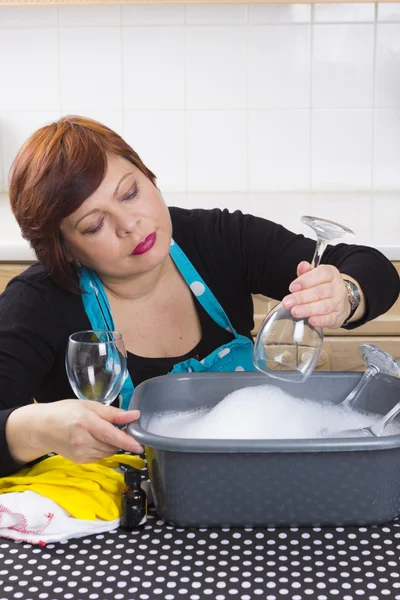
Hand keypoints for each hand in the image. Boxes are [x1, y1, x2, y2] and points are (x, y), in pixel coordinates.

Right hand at [7, 400, 143, 465]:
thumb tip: (135, 415)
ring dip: (113, 444)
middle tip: (120, 427)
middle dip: (121, 439)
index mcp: (85, 422)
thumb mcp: (89, 405)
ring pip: (108, 452)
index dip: (127, 441)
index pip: (111, 435)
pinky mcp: (80, 461)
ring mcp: (80, 453)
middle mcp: (83, 440)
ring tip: (105, 432)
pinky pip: (101, 457)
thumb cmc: (65, 412)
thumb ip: (113, 413)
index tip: (140, 445)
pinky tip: (96, 440)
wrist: (42, 428)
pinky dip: (104, 449)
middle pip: (112, 445)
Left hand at [282, 261, 349, 328]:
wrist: (341, 300)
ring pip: (324, 306)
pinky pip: (330, 318)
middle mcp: (337, 287)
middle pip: (320, 292)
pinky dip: (320, 320)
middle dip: (301, 298)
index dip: (306, 281)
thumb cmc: (323, 287)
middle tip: (287, 303)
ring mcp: (339, 303)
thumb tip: (302, 266)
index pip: (321, 274)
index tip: (292, 287)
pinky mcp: (338, 316)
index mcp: (331, 274)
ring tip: (295, 312)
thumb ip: (306, 272)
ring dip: (308, 309)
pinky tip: (310, 320)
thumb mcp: (315, 276)